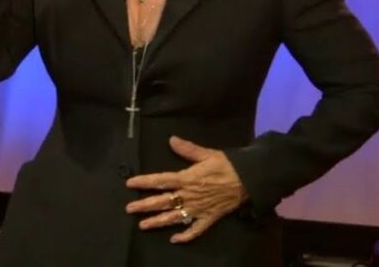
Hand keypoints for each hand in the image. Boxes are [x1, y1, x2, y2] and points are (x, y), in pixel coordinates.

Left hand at [125, 136, 247, 242]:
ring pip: (174, 217)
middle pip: (163, 201)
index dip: (144, 182)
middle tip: (129, 209)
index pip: (161, 180)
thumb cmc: (227, 165)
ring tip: (143, 225)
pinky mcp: (209, 218)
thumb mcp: (207, 154)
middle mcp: (189, 196)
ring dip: (158, 221)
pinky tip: (174, 239)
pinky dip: (185, 236)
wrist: (249, 179)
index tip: (130, 184)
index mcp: (187, 178)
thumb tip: (171, 139)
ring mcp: (198, 209)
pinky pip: (195, 230)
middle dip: (145, 205)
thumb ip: (188, 149)